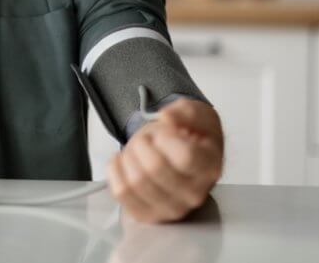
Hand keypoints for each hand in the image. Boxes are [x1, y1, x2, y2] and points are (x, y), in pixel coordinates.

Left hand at [107, 98, 223, 222]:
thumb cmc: (190, 134)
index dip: (167, 138)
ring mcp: (171, 208)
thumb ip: (186, 111)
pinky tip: (126, 162)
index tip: (165, 131)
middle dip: (143, 143)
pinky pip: (121, 192)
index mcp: (210, 168)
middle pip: (154, 168)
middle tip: (148, 138)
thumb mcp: (196, 112)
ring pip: (135, 181)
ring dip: (129, 156)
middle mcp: (194, 194)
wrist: (180, 154)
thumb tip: (167, 118)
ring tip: (139, 151)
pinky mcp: (148, 214)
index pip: (185, 157)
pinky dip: (116, 170)